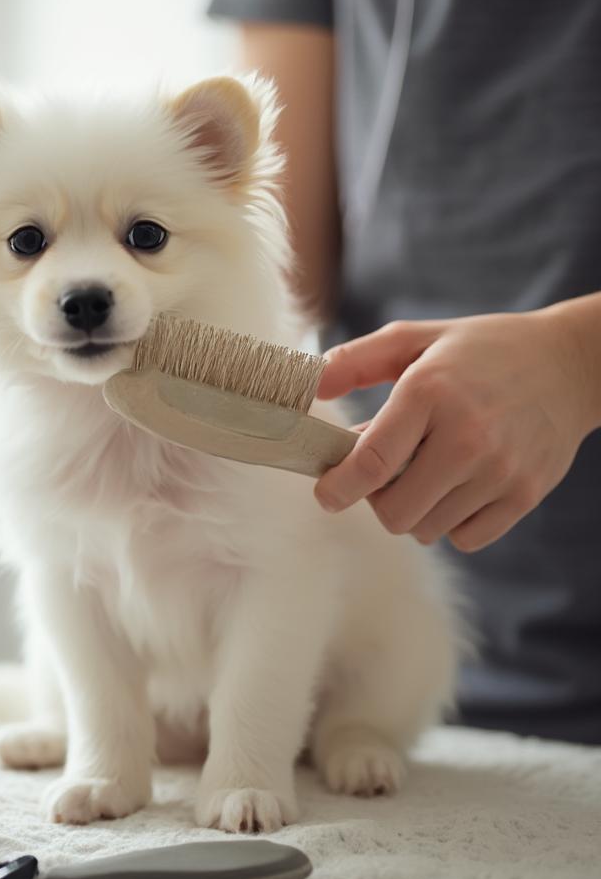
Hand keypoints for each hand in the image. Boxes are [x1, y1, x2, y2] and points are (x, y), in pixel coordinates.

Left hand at [313, 305, 600, 551]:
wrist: (568, 364)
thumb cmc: (479, 352)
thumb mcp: (413, 339)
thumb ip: (354, 361)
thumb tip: (310, 386)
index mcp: (430, 392)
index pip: (371, 463)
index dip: (338, 488)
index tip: (326, 493)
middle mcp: (467, 435)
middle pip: (394, 511)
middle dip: (376, 498)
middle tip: (383, 472)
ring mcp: (501, 469)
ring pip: (426, 528)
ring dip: (413, 509)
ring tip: (425, 471)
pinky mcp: (525, 494)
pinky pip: (465, 539)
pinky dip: (451, 522)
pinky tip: (456, 486)